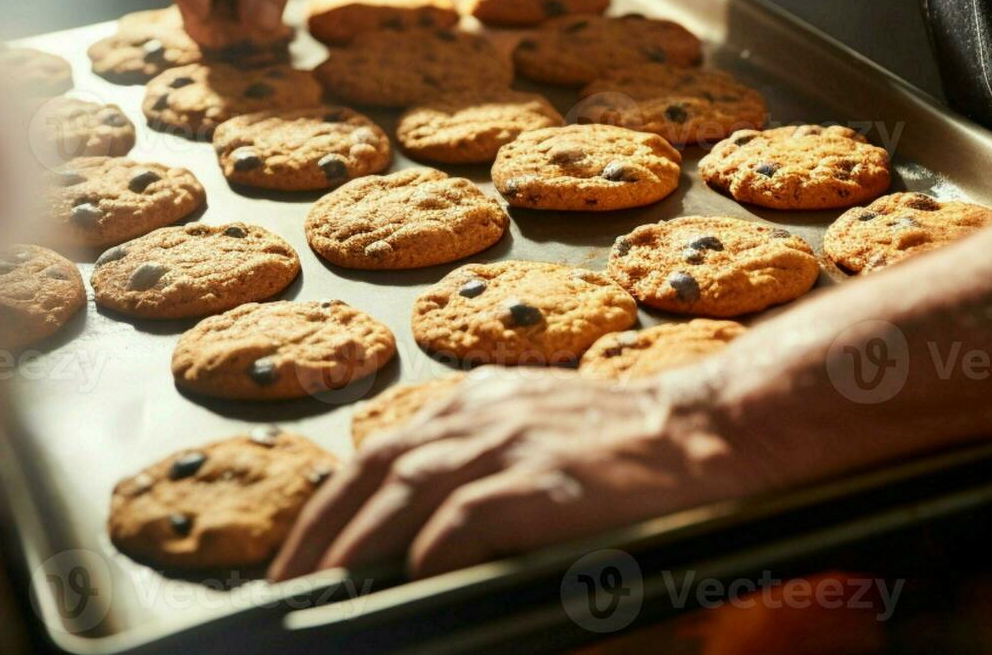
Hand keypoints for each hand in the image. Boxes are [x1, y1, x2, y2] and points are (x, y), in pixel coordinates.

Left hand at [268, 368, 760, 580]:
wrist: (703, 429)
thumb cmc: (625, 443)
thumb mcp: (536, 428)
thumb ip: (477, 459)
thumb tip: (418, 525)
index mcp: (475, 403)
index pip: (379, 452)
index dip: (331, 502)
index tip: (301, 548)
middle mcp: (481, 414)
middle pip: (373, 469)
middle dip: (321, 529)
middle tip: (288, 582)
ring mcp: (511, 443)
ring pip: (404, 490)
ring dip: (354, 544)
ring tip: (322, 589)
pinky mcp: (545, 479)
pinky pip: (468, 516)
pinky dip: (430, 549)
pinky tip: (409, 578)